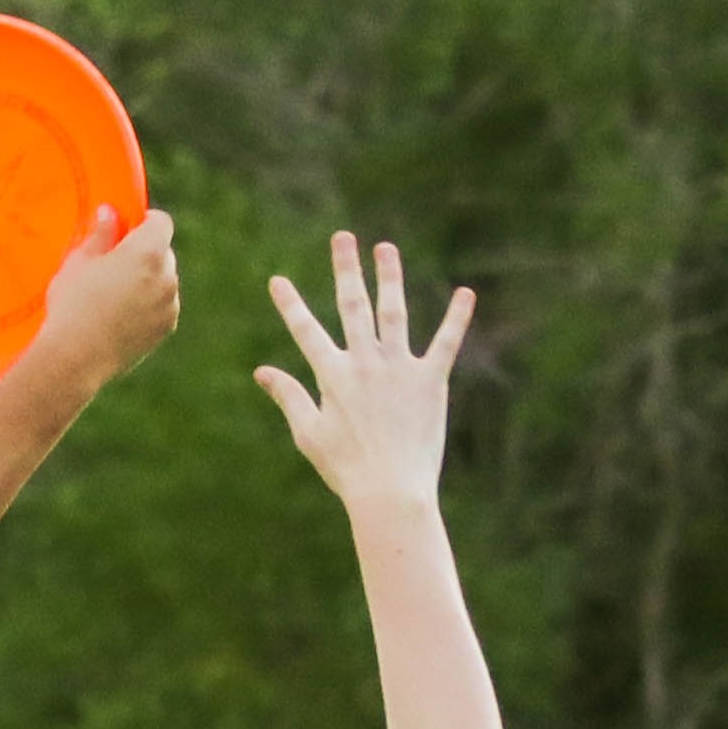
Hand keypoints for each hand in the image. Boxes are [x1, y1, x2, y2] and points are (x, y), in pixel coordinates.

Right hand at [15, 206, 184, 398]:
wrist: (76, 357)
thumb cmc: (74, 303)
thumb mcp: (80, 261)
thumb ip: (101, 233)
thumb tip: (110, 212)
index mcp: (148, 251)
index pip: (161, 222)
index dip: (145, 221)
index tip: (127, 228)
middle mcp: (167, 275)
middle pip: (163, 251)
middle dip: (144, 252)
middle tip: (114, 263)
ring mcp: (170, 303)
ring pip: (164, 280)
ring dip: (147, 279)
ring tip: (113, 295)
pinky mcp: (166, 327)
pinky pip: (162, 305)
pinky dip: (149, 304)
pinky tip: (120, 315)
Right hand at [256, 233, 469, 513]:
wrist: (390, 491)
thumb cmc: (346, 469)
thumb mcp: (309, 434)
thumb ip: (289, 396)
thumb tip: (261, 371)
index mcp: (333, 375)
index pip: (306, 330)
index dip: (290, 304)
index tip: (277, 279)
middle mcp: (365, 363)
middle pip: (352, 306)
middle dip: (346, 269)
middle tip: (343, 237)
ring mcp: (399, 368)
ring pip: (393, 312)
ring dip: (389, 277)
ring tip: (386, 247)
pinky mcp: (431, 381)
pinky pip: (446, 342)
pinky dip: (457, 317)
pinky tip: (466, 293)